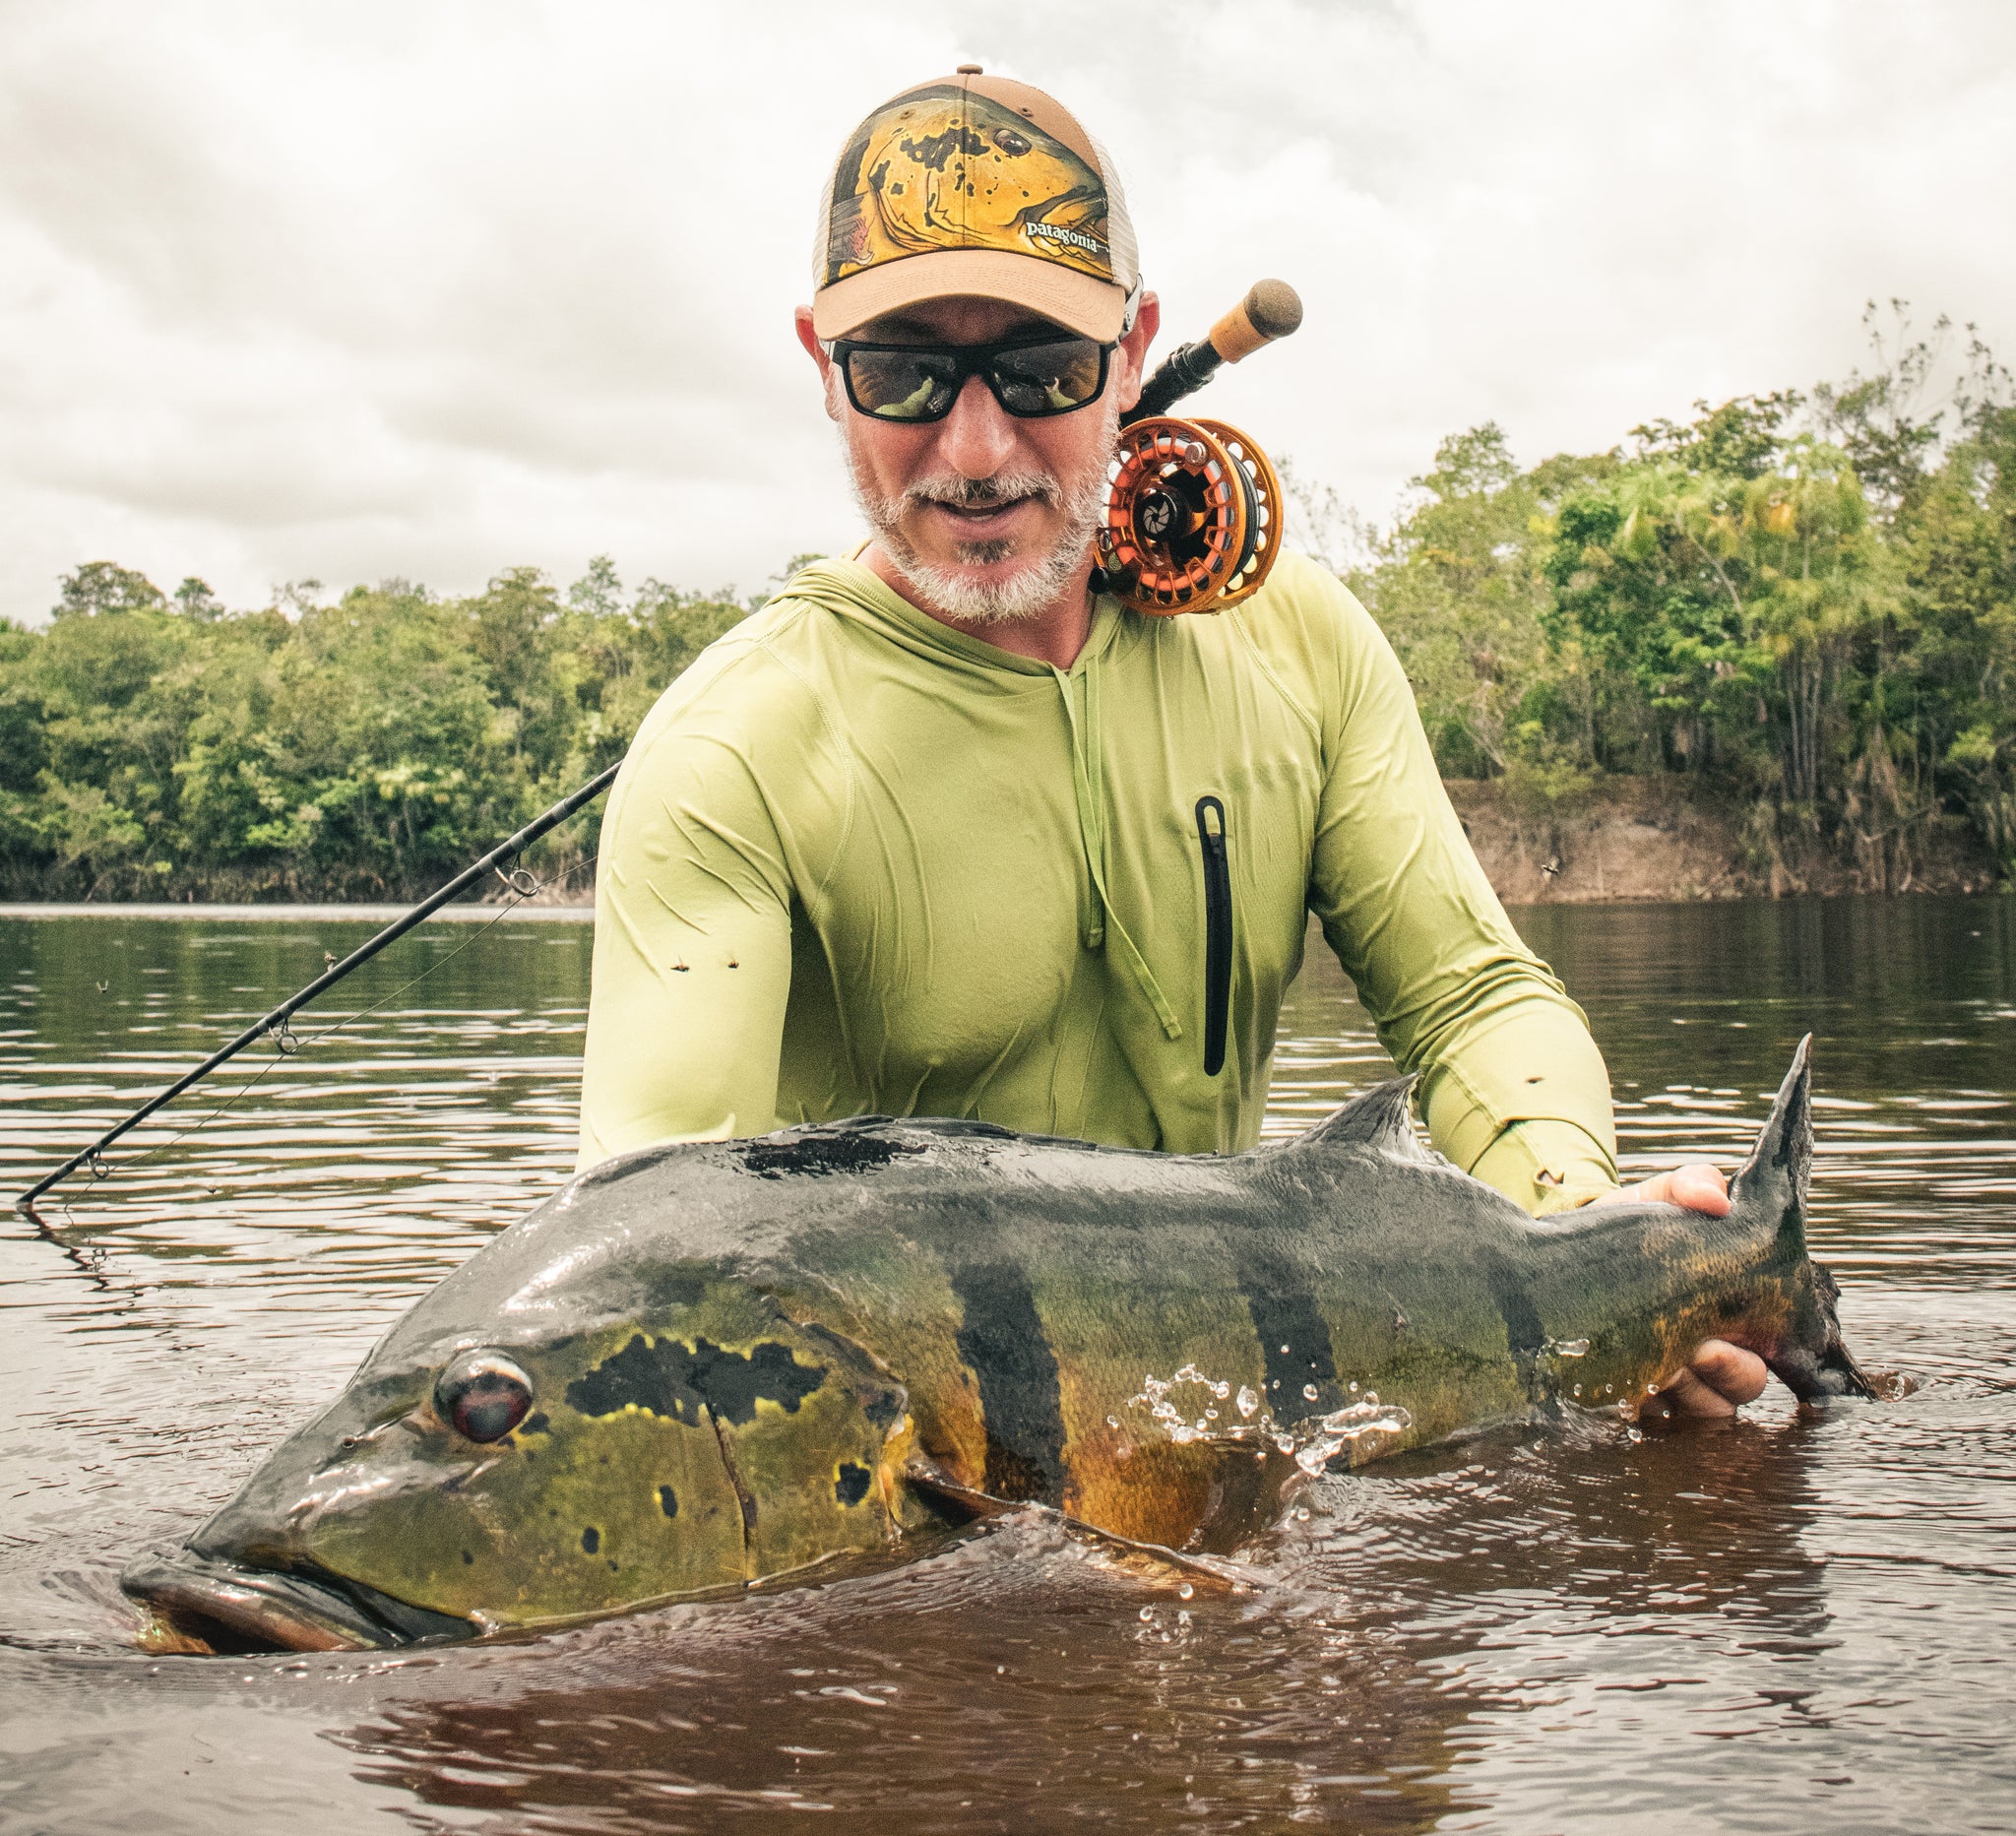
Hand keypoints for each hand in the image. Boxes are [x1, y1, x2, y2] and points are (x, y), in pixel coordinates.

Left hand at [1588, 1163, 1769, 1420]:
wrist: (1563, 1261)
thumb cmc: (1626, 1229)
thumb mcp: (1654, 1199)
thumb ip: (1688, 1186)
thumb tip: (1715, 1199)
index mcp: (1738, 1313)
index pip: (1776, 1349)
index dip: (1757, 1350)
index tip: (1715, 1336)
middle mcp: (1718, 1355)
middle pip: (1747, 1387)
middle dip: (1722, 1369)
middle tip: (1686, 1349)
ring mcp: (1681, 1384)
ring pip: (1710, 1412)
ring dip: (1684, 1391)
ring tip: (1649, 1364)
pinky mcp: (1639, 1403)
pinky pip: (1659, 1425)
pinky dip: (1644, 1408)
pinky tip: (1623, 1388)